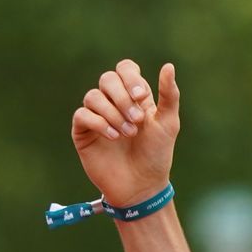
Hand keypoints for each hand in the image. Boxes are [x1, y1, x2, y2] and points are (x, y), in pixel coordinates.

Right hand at [70, 59, 180, 207]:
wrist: (142, 186)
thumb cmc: (157, 155)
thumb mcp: (168, 124)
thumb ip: (169, 95)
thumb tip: (168, 66)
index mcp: (134, 97)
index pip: (125, 69)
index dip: (130, 77)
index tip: (141, 96)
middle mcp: (114, 102)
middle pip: (107, 79)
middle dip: (122, 98)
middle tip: (137, 121)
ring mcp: (97, 116)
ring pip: (93, 96)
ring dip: (113, 113)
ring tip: (127, 134)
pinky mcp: (83, 132)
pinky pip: (82, 114)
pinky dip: (98, 123)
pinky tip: (113, 137)